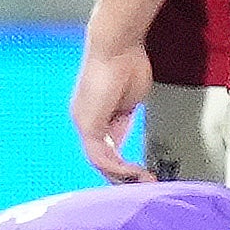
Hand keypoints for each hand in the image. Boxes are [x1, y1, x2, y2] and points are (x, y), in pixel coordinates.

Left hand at [68, 38, 152, 185]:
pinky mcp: (88, 124)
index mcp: (93, 116)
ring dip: (123, 176)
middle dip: (123, 176)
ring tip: (144, 182)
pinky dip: (119, 168)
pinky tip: (135, 174)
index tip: (142, 173)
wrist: (119, 46)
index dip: (122, 166)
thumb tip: (124, 132)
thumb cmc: (128, 63)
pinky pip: (102, 156)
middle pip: (101, 160)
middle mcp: (84, 121)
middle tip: (144, 184)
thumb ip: (124, 119)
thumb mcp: (130, 99)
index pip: (105, 150)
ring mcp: (84, 123)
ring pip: (100, 162)